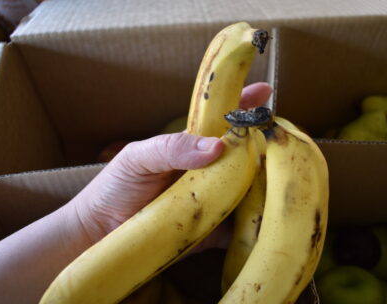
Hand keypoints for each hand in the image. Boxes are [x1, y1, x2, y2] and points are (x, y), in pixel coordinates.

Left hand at [73, 82, 272, 249]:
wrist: (100, 234)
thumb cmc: (115, 187)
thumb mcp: (138, 157)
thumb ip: (171, 147)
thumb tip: (216, 147)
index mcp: (191, 147)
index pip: (222, 120)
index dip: (244, 105)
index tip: (266, 92)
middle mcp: (208, 171)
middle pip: (245, 154)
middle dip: (267, 146)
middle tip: (283, 146)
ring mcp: (213, 201)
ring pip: (249, 189)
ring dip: (267, 184)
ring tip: (286, 181)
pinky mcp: (212, 232)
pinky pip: (240, 229)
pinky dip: (256, 225)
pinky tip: (269, 221)